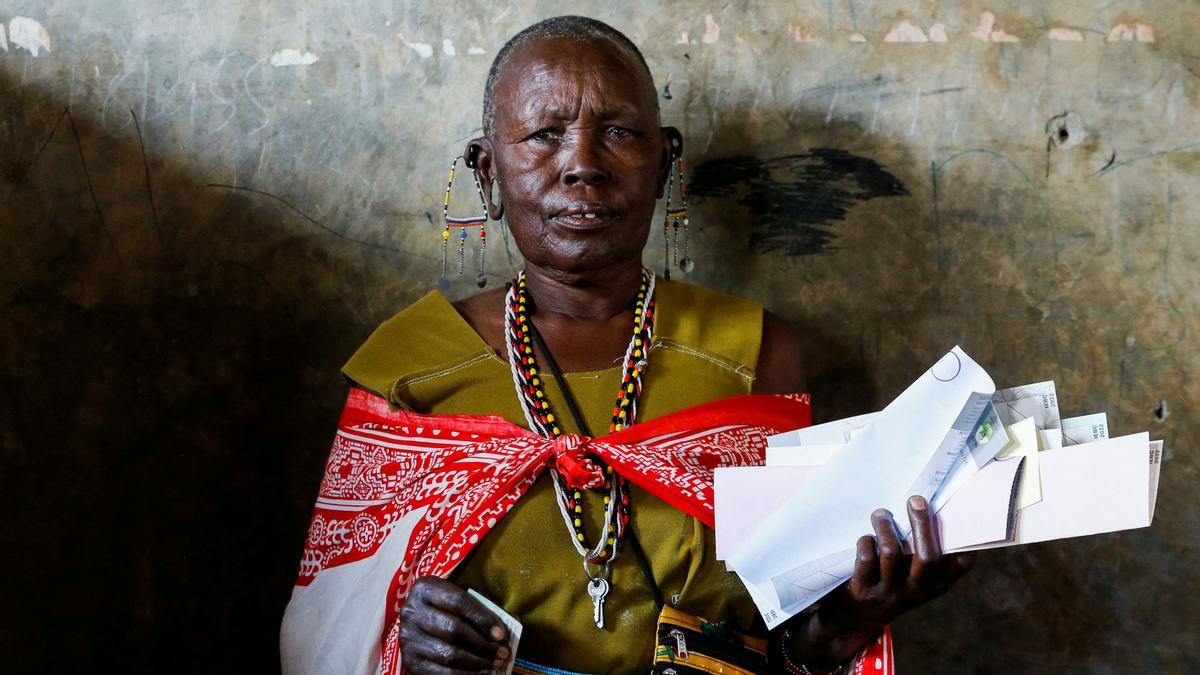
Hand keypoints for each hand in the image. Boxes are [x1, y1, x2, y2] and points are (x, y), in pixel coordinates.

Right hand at [399, 576, 510, 673]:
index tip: (502, 633)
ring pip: (449, 654)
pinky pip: (442, 672)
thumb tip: (512, 621)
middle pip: (454, 629)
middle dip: (484, 644)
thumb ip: (480, 608)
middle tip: (503, 652)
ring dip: (478, 661)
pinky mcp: (410, 661)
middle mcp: (412, 611)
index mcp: (425, 588)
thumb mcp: (457, 600)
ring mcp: (408, 638)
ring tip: (495, 663)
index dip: (483, 618)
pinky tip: (480, 673)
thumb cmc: (445, 609)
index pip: (459, 601)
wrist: (416, 626)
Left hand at [782, 496, 973, 667]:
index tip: (962, 520)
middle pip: (928, 556)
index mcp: (935, 584)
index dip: (965, 544)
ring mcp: (890, 592)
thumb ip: (922, 553)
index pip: (959, 567)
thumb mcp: (913, 577)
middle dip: (922, 523)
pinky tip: (866, 538)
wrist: (854, 619)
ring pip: (892, 552)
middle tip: (916, 500)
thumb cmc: (890, 585)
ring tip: (881, 514)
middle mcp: (916, 591)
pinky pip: (866, 559)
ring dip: (886, 527)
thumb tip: (928, 509)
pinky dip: (866, 542)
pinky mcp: (864, 591)